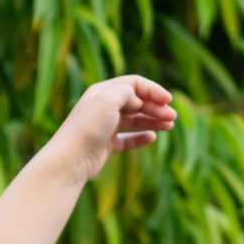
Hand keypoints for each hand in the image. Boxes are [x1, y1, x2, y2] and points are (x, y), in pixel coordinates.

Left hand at [53, 74, 174, 182]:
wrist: (71, 159)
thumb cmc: (89, 127)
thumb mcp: (109, 99)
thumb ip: (127, 91)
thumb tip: (137, 99)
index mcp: (102, 92)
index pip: (134, 84)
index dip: (153, 90)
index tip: (168, 100)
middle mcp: (103, 107)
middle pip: (136, 102)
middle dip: (156, 107)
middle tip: (172, 117)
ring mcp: (105, 127)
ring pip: (134, 121)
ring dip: (152, 121)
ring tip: (169, 126)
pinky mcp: (106, 145)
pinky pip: (127, 139)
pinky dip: (140, 137)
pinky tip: (152, 137)